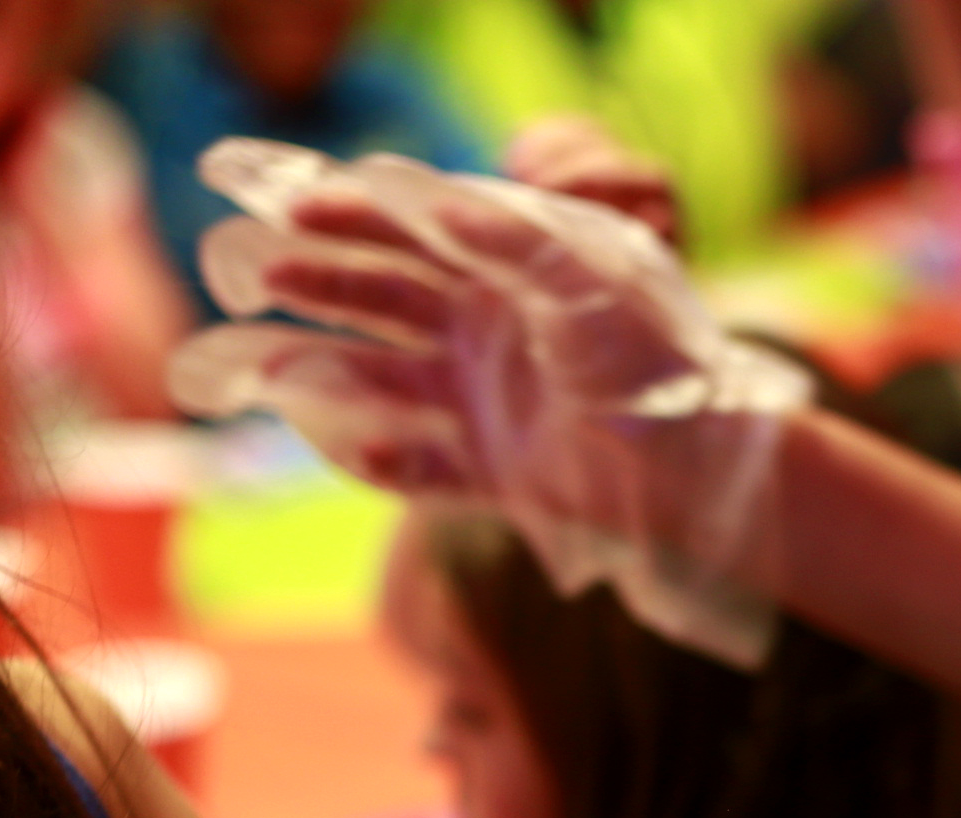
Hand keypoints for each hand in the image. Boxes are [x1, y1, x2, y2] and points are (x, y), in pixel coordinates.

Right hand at [164, 139, 806, 666]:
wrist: (703, 465)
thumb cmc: (655, 358)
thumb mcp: (590, 280)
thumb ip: (513, 242)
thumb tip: (432, 207)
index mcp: (508, 276)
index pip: (414, 232)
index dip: (353, 213)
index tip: (293, 200)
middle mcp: (486, 334)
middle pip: (380, 299)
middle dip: (318, 281)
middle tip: (257, 268)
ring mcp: (482, 405)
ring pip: (378, 382)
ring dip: (319, 368)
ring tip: (260, 363)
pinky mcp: (492, 474)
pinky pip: (416, 470)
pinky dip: (377, 461)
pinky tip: (344, 442)